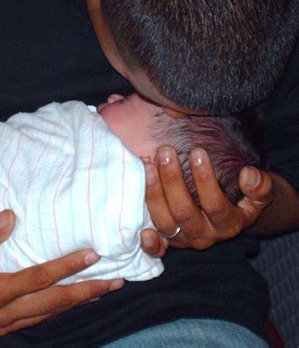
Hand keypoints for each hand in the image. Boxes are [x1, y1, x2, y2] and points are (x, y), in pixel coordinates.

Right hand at [0, 210, 122, 339]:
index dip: (69, 266)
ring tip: (101, 292)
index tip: (94, 255)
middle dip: (88, 292)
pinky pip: (35, 320)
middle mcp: (5, 312)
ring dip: (77, 303)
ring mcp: (3, 324)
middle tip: (116, 282)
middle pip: (55, 302)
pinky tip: (66, 305)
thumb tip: (11, 216)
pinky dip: (56, 311)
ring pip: (49, 314)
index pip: (41, 277)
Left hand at [140, 146, 273, 256]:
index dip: (205, 179)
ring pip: (165, 223)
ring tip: (149, 165)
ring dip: (153, 194)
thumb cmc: (243, 200)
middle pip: (183, 211)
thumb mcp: (260, 194)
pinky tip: (142, 229)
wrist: (233, 219)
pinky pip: (157, 249)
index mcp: (228, 224)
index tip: (197, 152)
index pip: (214, 204)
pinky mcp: (168, 243)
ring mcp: (184, 241)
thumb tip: (247, 175)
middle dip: (172, 180)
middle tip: (165, 151)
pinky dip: (150, 243)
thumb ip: (260, 186)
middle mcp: (205, 236)